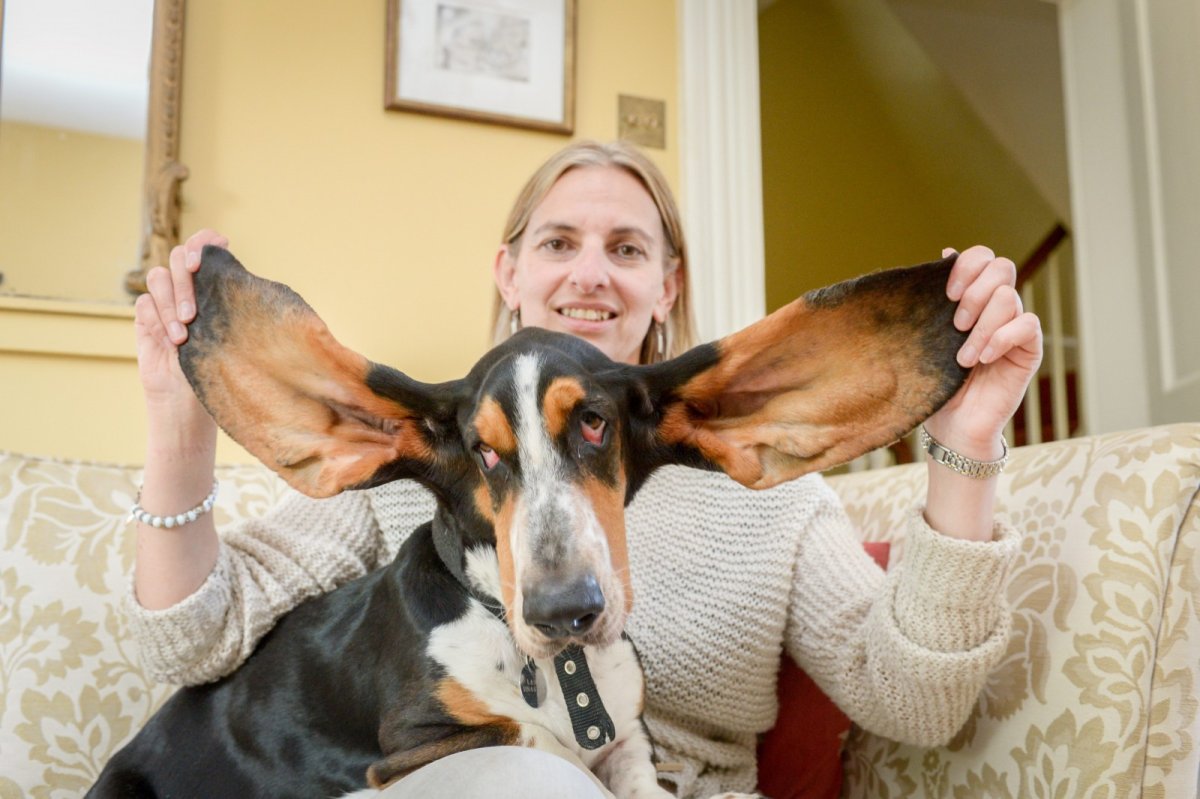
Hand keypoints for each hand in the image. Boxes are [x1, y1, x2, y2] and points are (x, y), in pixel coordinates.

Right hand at [134, 229, 227, 437]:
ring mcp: (164, 302)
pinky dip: (156, 319)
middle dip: (186, 281)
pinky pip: (144, 304)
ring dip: (170, 303)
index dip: (204, 241)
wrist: (192, 405)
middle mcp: (188, 289)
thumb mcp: (234, 335)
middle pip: (177, 257)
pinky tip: (170, 342)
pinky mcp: (145, 320)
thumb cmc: (223, 371)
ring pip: (157, 278)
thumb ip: (232, 305)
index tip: (213, 251)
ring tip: (183, 337)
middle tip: (194, 314)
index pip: (205, 247)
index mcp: (214, 286)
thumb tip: (243, 280)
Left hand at [925, 245, 1042, 457]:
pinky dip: (1001, 339)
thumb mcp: (929, 335)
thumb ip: (937, 298)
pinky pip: (1027, 325)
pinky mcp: (1029, 350)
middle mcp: (997, 307)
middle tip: (955, 325)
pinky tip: (983, 359)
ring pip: (1008, 298)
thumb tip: (946, 252)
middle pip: (1002, 267)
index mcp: (973, 297)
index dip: (966, 266)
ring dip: (981, 327)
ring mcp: (1014, 327)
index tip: (946, 294)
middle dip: (974, 292)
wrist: (951, 423)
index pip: (983, 257)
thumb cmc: (936, 379)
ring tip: (963, 357)